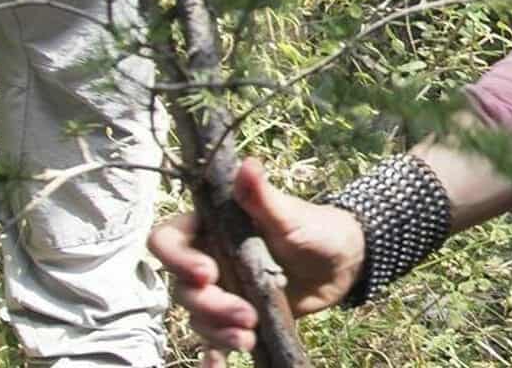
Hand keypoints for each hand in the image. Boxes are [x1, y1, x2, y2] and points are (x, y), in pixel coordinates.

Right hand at [148, 158, 364, 358]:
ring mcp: (222, 288)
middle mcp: (208, 257)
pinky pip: (214, 336)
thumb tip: (247, 164)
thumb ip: (262, 196)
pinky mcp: (236, 314)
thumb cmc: (316, 229)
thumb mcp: (290, 216)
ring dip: (218, 330)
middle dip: (210, 305)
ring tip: (249, 336)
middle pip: (182, 287)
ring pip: (197, 315)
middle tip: (245, 314)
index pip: (168, 239)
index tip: (208, 273)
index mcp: (211, 226)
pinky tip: (218, 366)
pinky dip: (214, 351)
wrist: (343, 262)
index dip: (177, 259)